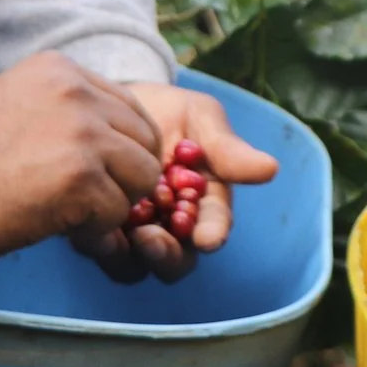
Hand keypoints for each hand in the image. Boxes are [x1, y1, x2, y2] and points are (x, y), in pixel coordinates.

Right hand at [0, 51, 162, 265]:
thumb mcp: (10, 104)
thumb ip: (60, 107)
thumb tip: (107, 130)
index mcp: (60, 69)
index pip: (129, 106)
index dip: (120, 147)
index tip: (94, 172)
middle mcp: (76, 91)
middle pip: (145, 139)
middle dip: (125, 175)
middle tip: (90, 199)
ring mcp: (82, 133)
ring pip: (143, 175)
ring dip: (115, 202)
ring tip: (75, 213)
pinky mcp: (81, 178)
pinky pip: (118, 211)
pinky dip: (96, 229)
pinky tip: (62, 227)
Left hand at [92, 81, 278, 282]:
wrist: (114, 100)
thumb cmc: (167, 110)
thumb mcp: (200, 117)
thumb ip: (227, 147)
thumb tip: (270, 169)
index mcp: (205, 203)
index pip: (214, 227)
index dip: (212, 234)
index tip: (208, 237)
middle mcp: (172, 227)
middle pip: (176, 261)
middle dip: (167, 255)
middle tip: (152, 237)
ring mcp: (134, 232)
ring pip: (137, 265)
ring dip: (132, 254)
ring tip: (124, 226)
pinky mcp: (97, 228)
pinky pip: (99, 250)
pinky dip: (99, 241)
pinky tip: (95, 214)